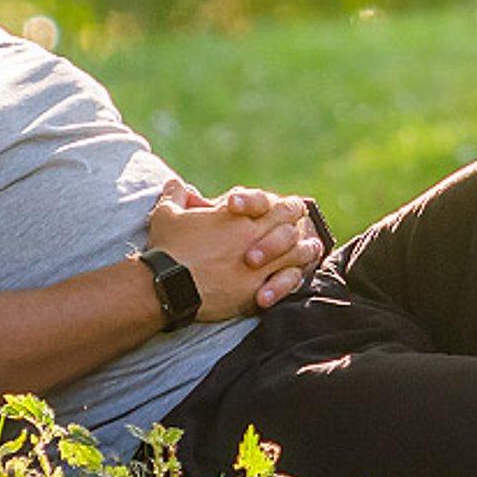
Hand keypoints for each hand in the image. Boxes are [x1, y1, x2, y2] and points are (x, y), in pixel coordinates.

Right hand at [143, 180, 322, 320]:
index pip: (273, 203)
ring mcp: (259, 265)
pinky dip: (292, 280)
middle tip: (298, 228)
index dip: (277, 205)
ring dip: (304, 251)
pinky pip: (287, 284)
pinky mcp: (256, 291)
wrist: (167, 286)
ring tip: (309, 249)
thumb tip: (175, 185)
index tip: (275, 211)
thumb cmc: (168, 248)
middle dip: (296, 224)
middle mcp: (254, 237)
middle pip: (291, 223)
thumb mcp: (168, 214)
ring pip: (297, 253)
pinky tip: (296, 276)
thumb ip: (176, 195)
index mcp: (239, 216)